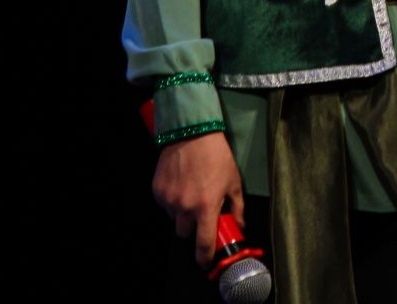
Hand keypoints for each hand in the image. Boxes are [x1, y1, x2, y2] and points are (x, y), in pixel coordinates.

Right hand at [151, 131, 244, 267]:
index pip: (203, 244)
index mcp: (206, 208)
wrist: (192, 134)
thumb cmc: (217, 157)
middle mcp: (185, 208)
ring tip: (191, 194)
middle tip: (200, 215)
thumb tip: (239, 225)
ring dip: (182, 214)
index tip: (206, 262)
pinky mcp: (157, 192)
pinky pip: (165, 206)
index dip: (204, 258)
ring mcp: (169, 200)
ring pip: (174, 219)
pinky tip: (181, 186)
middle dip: (193, 229)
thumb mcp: (234, 181)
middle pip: (185, 234)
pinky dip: (172, 202)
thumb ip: (237, 207)